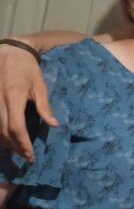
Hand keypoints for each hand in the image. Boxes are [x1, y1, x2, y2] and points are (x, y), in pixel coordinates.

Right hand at [0, 44, 56, 160]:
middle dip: (16, 147)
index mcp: (14, 97)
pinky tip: (7, 138)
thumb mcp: (40, 85)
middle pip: (4, 132)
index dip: (23, 144)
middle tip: (27, 156)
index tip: (31, 155)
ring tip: (19, 150)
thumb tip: (54, 125)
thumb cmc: (27, 68)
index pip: (16, 127)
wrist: (9, 51)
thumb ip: (44, 106)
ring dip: (6, 142)